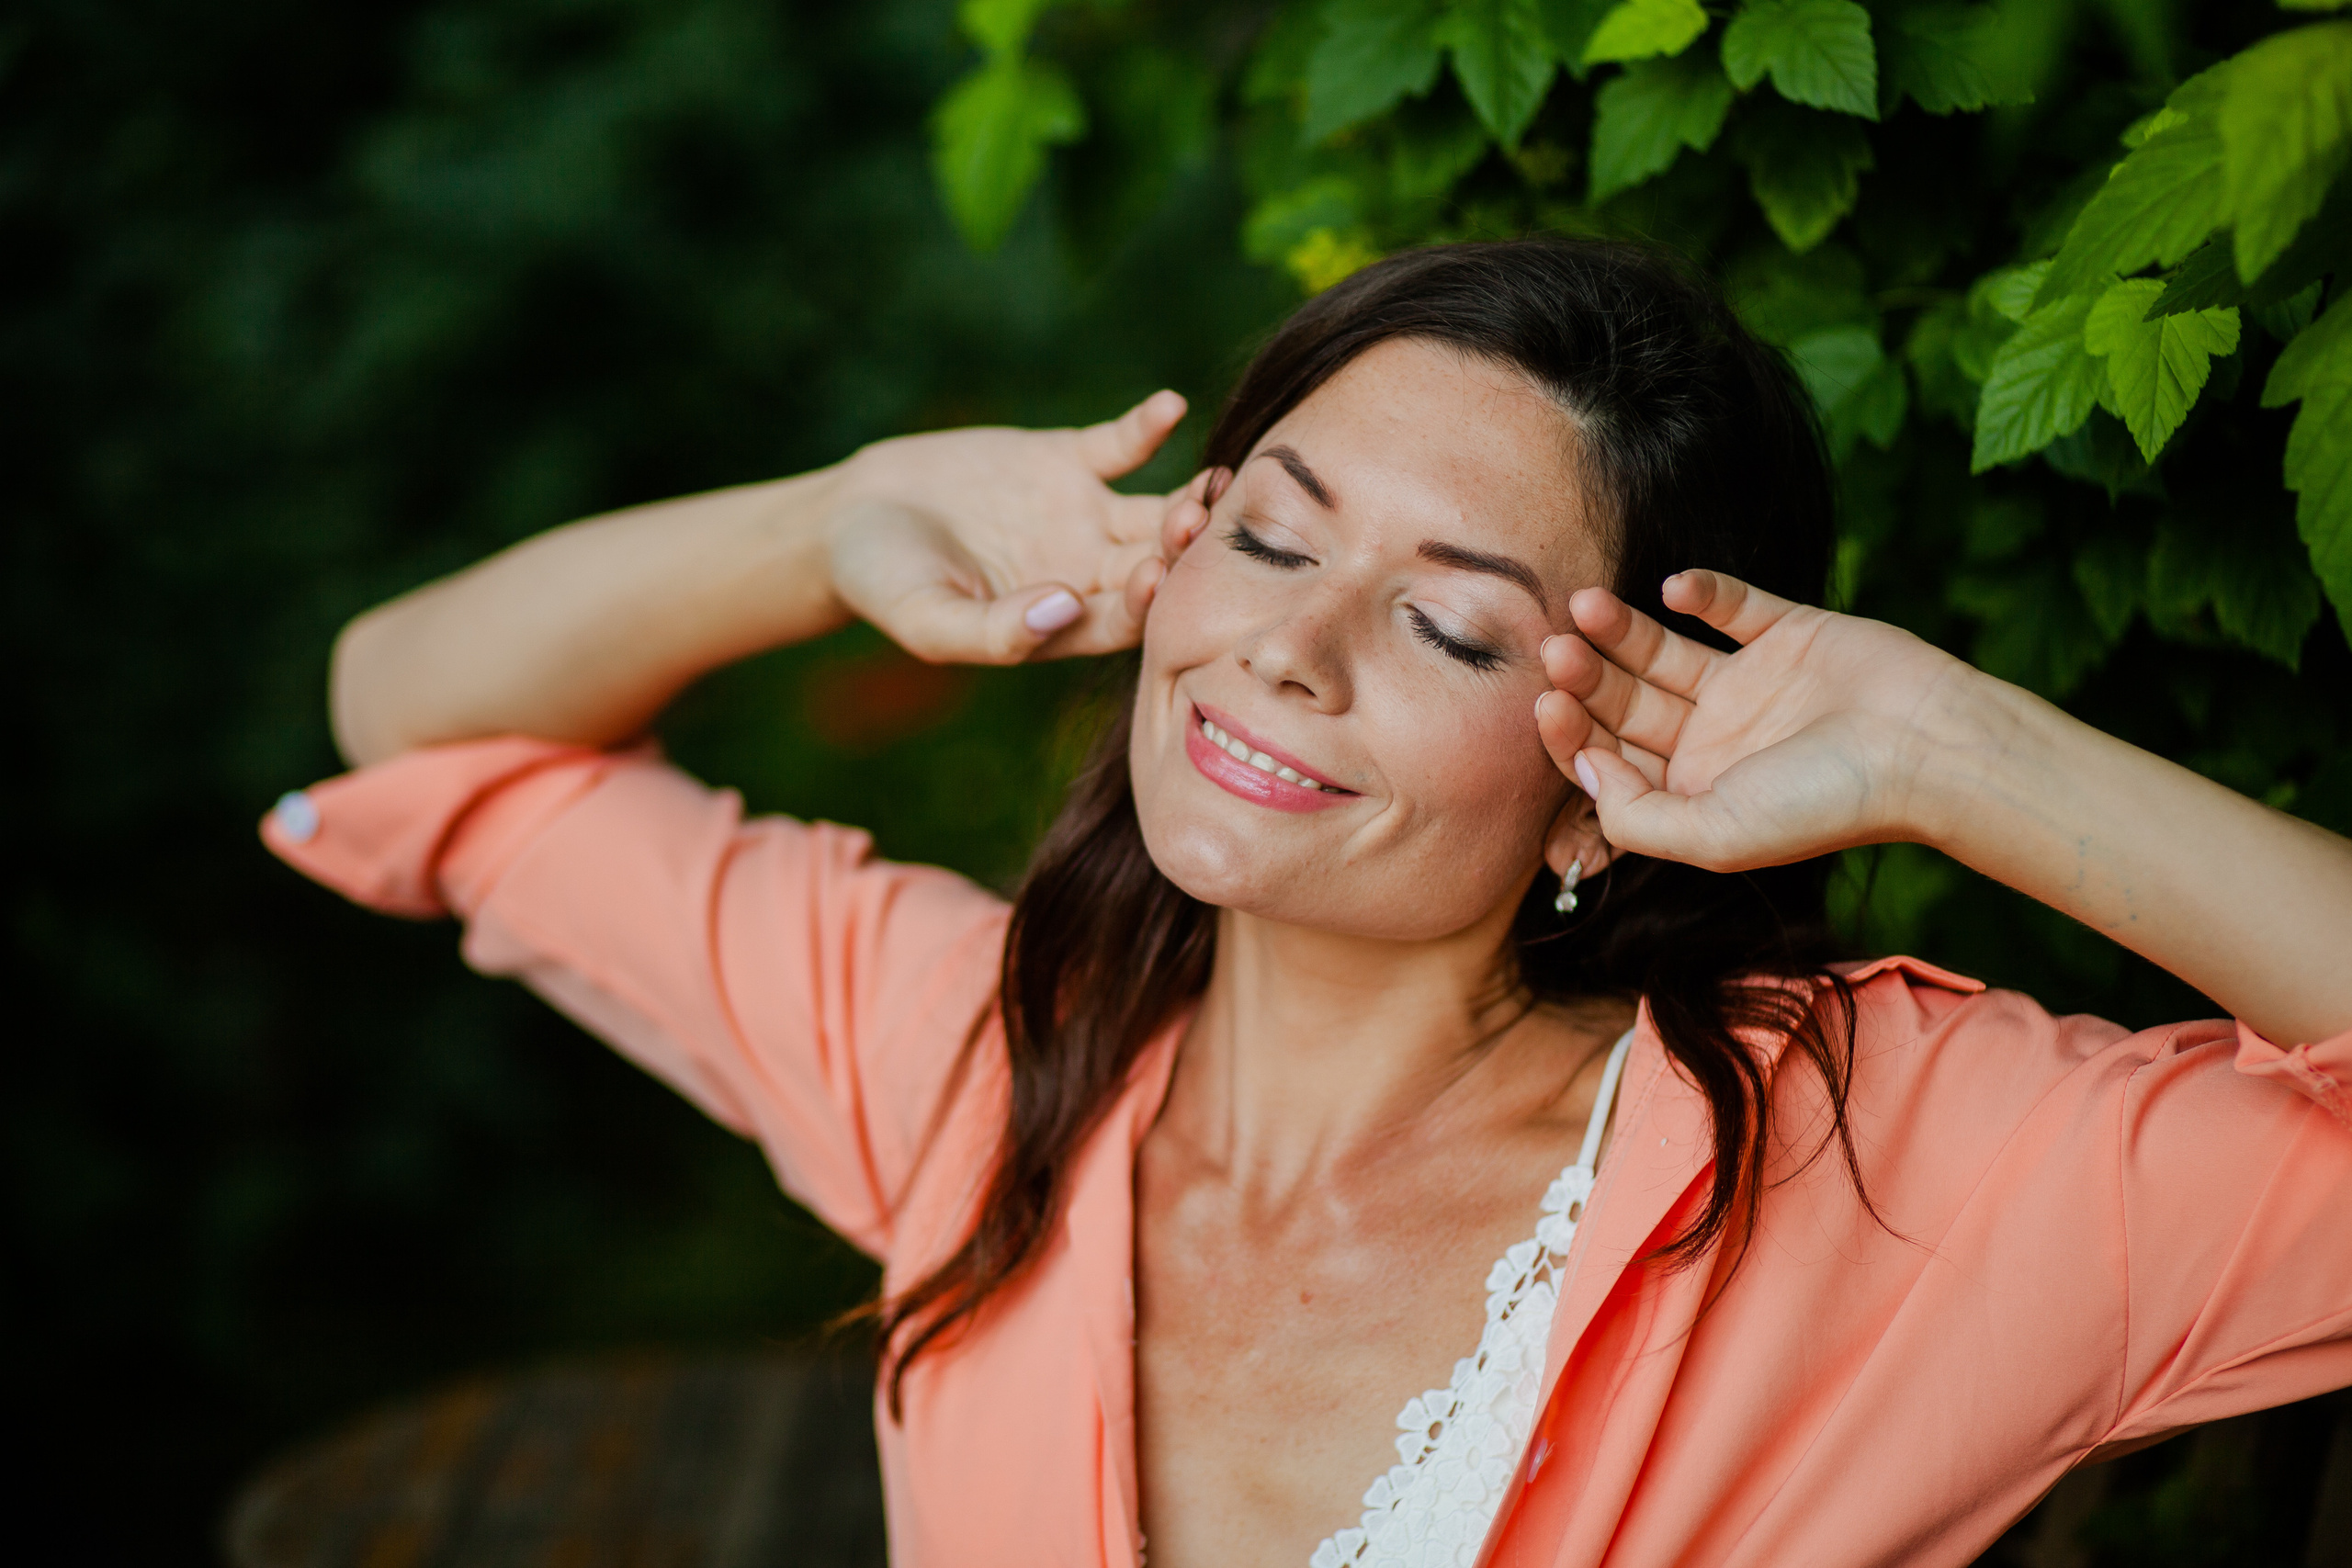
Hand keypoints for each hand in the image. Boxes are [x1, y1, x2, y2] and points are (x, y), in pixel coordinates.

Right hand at [826, 391, 1206, 664]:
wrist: (851, 516)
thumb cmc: (884, 584)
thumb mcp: (927, 619)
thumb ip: (992, 632)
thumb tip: (1062, 610)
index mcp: (1062, 624)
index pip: (1123, 620)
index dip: (1145, 601)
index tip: (1154, 575)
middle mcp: (1088, 573)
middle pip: (1153, 565)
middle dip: (1179, 548)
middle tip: (1196, 520)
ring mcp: (1085, 517)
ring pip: (1152, 512)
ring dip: (1182, 497)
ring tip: (1206, 478)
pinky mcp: (1069, 462)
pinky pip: (1120, 447)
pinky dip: (1145, 428)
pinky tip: (1168, 407)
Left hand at [1535, 571, 1985, 870]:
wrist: (1930, 749)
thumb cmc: (1828, 803)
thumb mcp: (1717, 837)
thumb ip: (1638, 817)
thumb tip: (1583, 770)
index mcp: (1693, 791)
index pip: (1609, 758)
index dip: (1571, 733)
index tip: (1546, 703)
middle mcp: (1713, 739)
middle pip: (1626, 702)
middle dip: (1587, 678)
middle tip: (1555, 649)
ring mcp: (1750, 683)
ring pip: (1662, 650)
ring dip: (1622, 630)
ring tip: (1588, 605)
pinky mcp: (1789, 633)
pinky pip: (1731, 605)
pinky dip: (1701, 592)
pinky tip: (1674, 587)